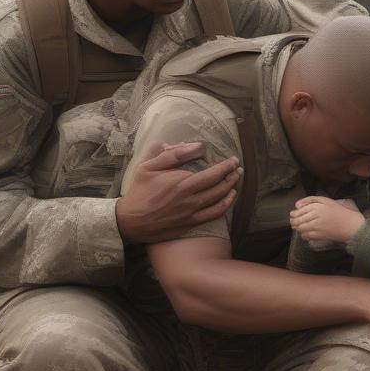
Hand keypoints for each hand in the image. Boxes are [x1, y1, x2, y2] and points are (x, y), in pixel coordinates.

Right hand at [116, 142, 242, 243]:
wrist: (130, 221)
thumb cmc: (139, 191)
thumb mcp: (149, 166)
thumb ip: (173, 155)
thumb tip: (195, 146)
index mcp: (181, 183)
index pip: (212, 174)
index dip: (226, 167)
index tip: (233, 161)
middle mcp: (190, 199)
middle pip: (220, 186)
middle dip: (232, 176)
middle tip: (238, 169)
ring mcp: (192, 213)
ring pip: (219, 201)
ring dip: (231, 189)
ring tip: (236, 181)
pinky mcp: (190, 224)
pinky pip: (213, 215)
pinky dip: (225, 206)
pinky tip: (229, 199)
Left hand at [289, 195, 365, 244]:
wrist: (350, 225)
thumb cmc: (339, 211)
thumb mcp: (326, 200)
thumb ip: (310, 200)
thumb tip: (296, 205)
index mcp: (317, 206)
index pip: (299, 210)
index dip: (294, 213)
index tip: (293, 215)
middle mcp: (315, 215)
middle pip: (298, 219)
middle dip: (294, 221)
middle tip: (293, 222)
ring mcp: (317, 226)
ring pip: (301, 228)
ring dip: (298, 228)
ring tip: (299, 227)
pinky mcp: (319, 235)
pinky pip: (306, 236)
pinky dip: (303, 235)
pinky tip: (306, 233)